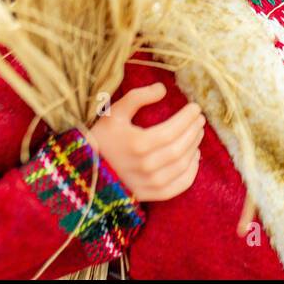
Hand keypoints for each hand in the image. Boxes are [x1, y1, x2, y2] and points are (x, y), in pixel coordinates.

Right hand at [88, 84, 204, 201]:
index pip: (173, 130)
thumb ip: (138, 97)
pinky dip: (192, 171)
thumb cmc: (101, 137)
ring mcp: (148, 184)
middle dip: (194, 130)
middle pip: (181, 147)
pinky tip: (194, 157)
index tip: (195, 107)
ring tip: (198, 133)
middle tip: (199, 119)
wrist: (84, 170)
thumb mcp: (115, 112)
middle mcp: (145, 167)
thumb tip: (163, 88)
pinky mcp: (149, 195)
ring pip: (183, 165)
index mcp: (138, 144)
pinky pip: (179, 186)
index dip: (188, 118)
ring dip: (195, 147)